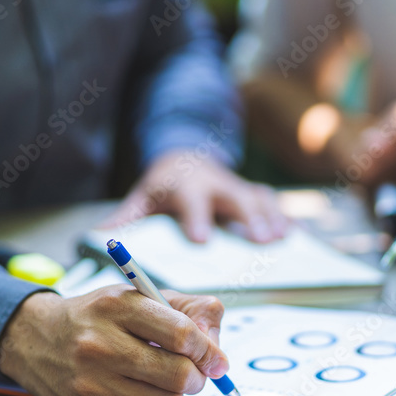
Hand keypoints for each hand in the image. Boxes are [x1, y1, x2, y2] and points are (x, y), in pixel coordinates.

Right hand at [0, 286, 227, 395]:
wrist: (37, 338)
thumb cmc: (99, 315)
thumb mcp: (140, 294)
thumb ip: (189, 309)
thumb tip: (216, 346)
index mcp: (117, 306)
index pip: (182, 334)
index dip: (209, 349)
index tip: (216, 358)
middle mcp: (100, 345)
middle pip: (178, 374)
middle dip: (197, 375)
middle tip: (194, 371)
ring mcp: (92, 383)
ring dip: (178, 395)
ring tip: (168, 381)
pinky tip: (145, 392)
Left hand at [101, 151, 286, 242]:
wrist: (186, 155)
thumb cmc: (163, 186)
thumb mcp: (142, 198)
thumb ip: (126, 218)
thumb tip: (100, 236)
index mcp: (185, 187)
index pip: (191, 203)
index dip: (197, 219)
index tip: (202, 240)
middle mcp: (214, 184)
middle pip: (233, 199)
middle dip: (247, 217)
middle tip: (259, 240)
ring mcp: (236, 186)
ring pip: (257, 199)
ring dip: (271, 218)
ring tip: (281, 238)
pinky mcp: (252, 192)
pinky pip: (271, 203)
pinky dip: (284, 217)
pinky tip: (295, 234)